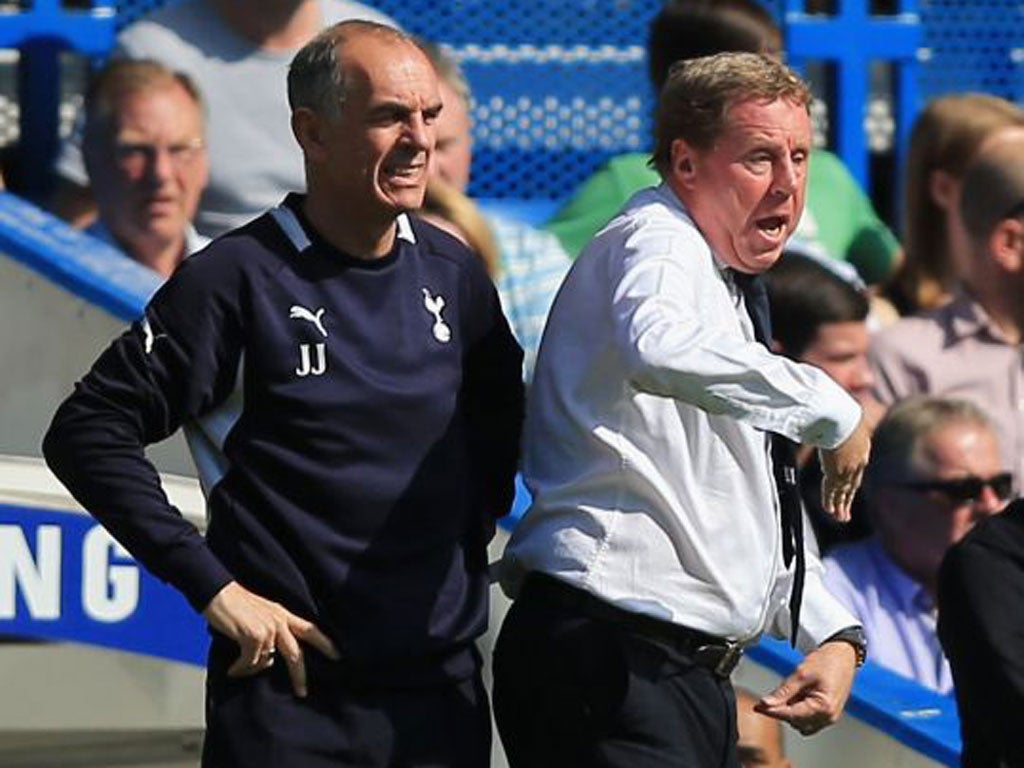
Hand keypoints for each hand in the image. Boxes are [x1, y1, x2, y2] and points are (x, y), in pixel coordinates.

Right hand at [202, 581, 339, 697]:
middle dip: (300, 676)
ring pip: (265, 662)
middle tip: (302, 692)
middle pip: (296, 654)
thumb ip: (270, 633)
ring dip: (252, 669)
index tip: (338, 656)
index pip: (310, 629)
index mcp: (283, 614)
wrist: (217, 592)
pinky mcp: (253, 636)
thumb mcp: (261, 614)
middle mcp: (279, 621)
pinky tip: (232, 670)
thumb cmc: (235, 604)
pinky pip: (249, 663)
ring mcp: (267, 628)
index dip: (325, 643)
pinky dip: (240, 668)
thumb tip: (270, 660)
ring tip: (238, 669)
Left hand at [754, 640, 857, 735]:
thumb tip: (766, 702)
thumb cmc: (827, 661)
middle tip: (768, 697)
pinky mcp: (827, 714)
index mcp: (824, 707)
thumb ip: (784, 691)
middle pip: (795, 721)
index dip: (772, 711)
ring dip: (789, 711)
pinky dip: (798, 711)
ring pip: (800, 722)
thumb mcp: (801, 673)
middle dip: (781, 710)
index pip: (791, 715)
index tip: (757, 707)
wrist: (843, 655)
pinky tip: (795, 696)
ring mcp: (829, 717)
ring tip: (789, 691)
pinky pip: (807, 718)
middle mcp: (828, 717)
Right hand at [818, 414, 870, 521]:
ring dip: (840, 505)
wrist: (840, 417)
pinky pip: (831, 490)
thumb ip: (840, 421)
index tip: (847, 492)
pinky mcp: (834, 472)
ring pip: (842, 491)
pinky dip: (831, 501)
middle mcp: (856, 463)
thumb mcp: (844, 418)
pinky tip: (830, 510)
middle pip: (851, 485)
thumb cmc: (840, 412)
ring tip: (840, 517)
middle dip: (847, 500)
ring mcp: (845, 469)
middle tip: (845, 514)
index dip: (850, 483)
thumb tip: (831, 410)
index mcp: (860, 450)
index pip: (855, 471)